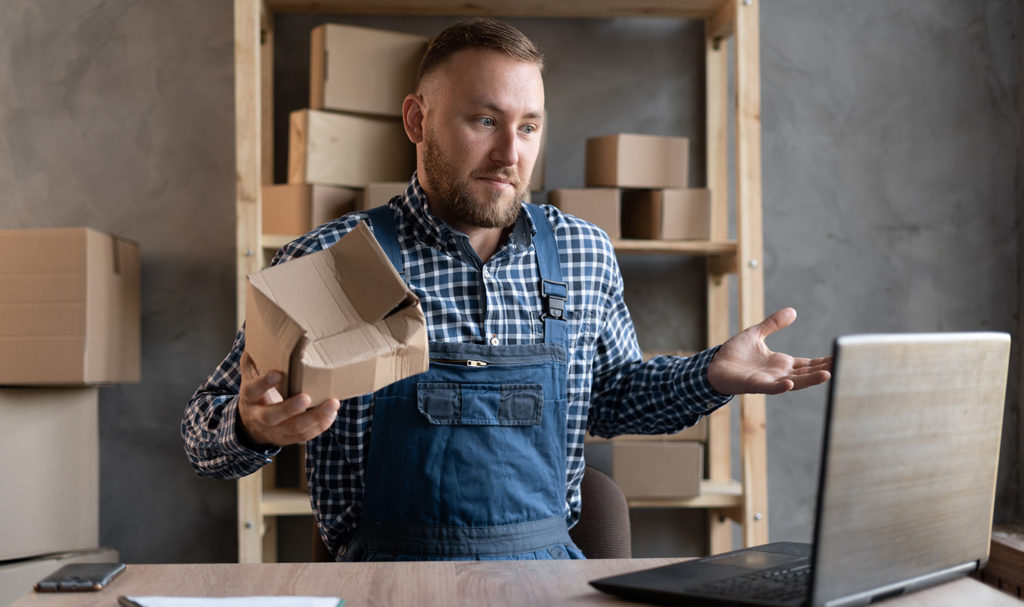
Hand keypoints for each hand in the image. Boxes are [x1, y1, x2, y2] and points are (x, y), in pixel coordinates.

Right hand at [237, 351, 340, 447]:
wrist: (249, 425)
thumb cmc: (255, 393)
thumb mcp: (249, 374)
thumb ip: (254, 356)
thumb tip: (258, 329)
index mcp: (249, 397)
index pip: (253, 390)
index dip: (264, 383)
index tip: (278, 373)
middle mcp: (259, 416)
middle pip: (273, 416)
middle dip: (291, 407)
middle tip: (307, 397)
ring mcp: (273, 431)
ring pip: (294, 429)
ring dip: (314, 417)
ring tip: (332, 404)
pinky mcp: (287, 439)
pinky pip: (304, 436)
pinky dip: (320, 426)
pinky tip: (331, 414)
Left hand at [707, 307, 831, 394]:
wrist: (713, 365)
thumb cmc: (734, 354)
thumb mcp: (756, 334)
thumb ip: (773, 324)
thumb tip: (792, 311)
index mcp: (781, 363)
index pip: (808, 363)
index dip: (823, 361)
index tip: (839, 357)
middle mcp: (778, 374)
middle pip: (806, 373)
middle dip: (824, 370)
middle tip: (843, 365)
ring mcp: (768, 381)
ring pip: (794, 382)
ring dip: (810, 380)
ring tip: (827, 375)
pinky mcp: (754, 385)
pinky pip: (769, 387)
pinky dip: (780, 386)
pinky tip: (789, 383)